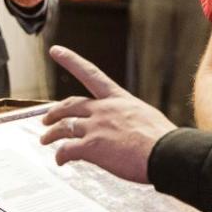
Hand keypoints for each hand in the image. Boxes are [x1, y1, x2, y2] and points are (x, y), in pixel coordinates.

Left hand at [40, 46, 175, 182]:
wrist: (166, 152)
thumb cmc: (162, 139)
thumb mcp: (145, 116)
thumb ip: (128, 118)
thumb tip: (127, 126)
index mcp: (118, 99)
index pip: (90, 74)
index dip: (71, 61)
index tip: (57, 51)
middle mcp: (104, 109)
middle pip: (70, 105)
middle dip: (54, 111)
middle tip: (46, 118)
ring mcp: (96, 127)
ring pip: (64, 127)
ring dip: (51, 134)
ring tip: (45, 140)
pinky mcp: (92, 147)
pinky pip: (67, 150)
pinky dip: (60, 156)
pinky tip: (60, 161)